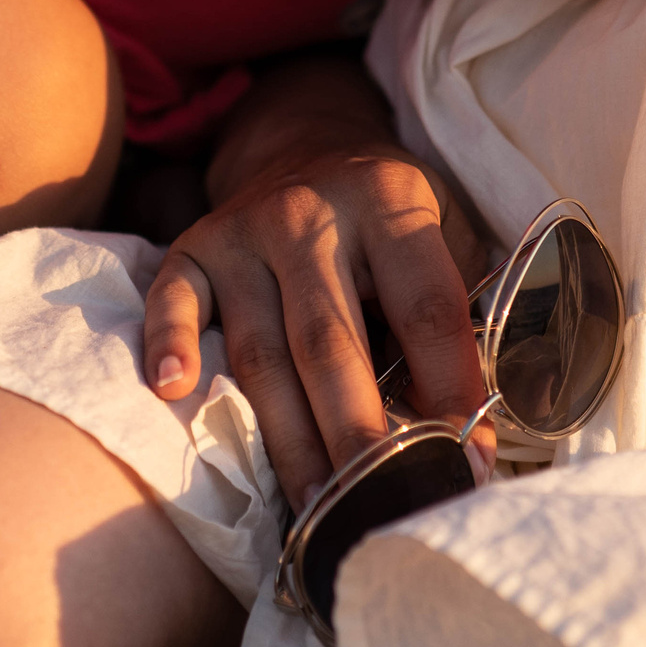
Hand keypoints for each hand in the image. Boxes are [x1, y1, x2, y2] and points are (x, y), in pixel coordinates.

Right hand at [142, 141, 492, 507]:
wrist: (304, 142)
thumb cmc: (386, 213)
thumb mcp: (443, 227)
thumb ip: (460, 310)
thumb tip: (476, 423)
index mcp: (388, 200)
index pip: (425, 307)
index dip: (450, 385)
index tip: (469, 456)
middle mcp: (310, 213)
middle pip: (331, 341)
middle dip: (357, 432)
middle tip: (379, 499)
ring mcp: (244, 230)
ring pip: (260, 350)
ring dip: (286, 436)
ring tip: (315, 504)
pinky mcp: (194, 247)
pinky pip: (173, 300)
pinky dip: (169, 344)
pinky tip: (174, 391)